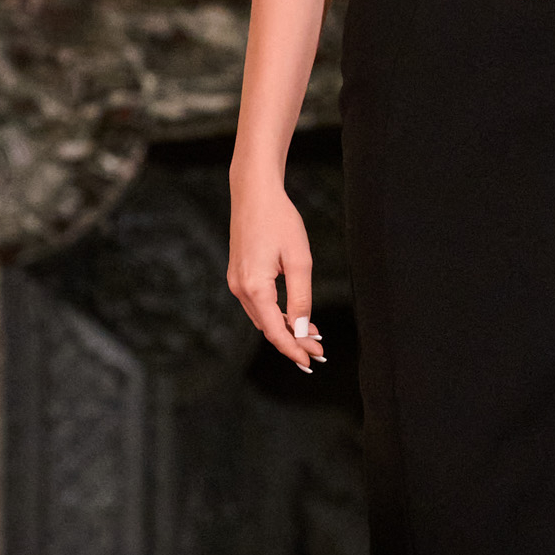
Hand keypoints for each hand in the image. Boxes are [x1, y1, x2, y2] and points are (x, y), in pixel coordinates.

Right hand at [228, 180, 325, 372]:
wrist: (254, 193)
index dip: (294, 349)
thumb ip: (301, 298)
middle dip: (293, 342)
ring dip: (286, 330)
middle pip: (268, 328)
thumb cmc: (279, 220)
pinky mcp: (239, 275)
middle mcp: (240, 288)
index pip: (275, 331)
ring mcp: (236, 282)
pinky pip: (258, 304)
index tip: (311, 361)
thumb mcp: (299, 260)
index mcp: (254, 287)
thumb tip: (304, 329)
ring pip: (263, 318)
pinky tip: (295, 317)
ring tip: (313, 336)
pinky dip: (276, 315)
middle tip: (319, 352)